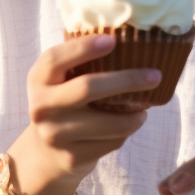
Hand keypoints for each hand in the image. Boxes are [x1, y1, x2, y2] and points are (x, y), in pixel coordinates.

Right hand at [8, 34, 160, 194]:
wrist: (44, 155)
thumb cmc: (63, 105)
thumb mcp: (59, 81)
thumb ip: (79, 61)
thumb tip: (127, 36)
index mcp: (39, 80)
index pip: (55, 59)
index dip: (83, 48)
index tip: (112, 40)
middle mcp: (41, 107)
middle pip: (87, 88)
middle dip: (127, 80)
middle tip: (155, 75)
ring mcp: (55, 135)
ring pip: (110, 122)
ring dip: (136, 115)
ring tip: (144, 107)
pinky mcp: (72, 157)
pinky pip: (113, 141)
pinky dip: (127, 132)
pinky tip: (128, 124)